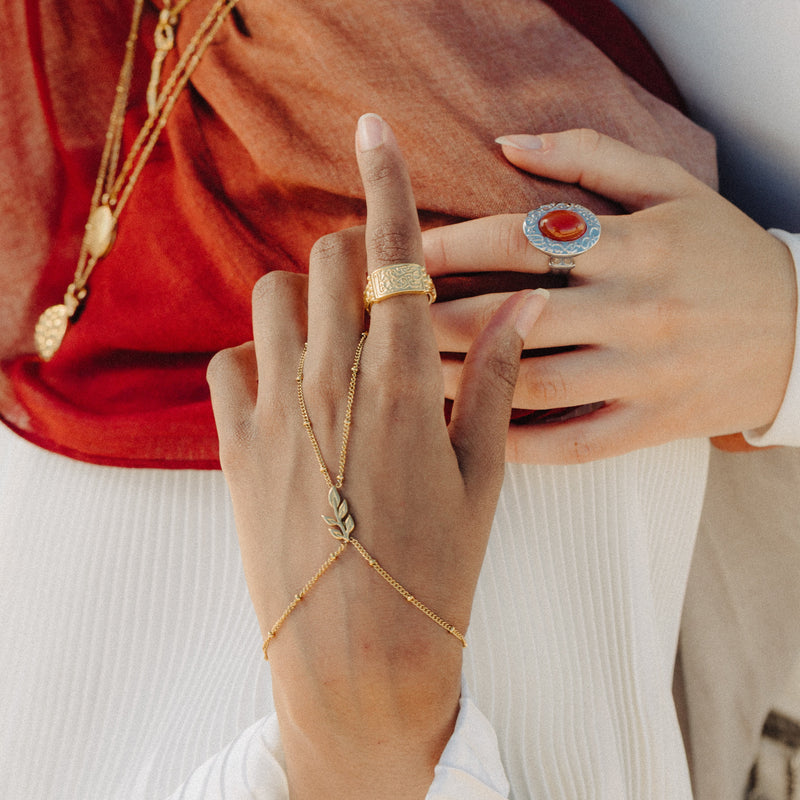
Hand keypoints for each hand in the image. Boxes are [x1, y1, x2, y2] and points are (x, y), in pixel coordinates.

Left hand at [207, 114, 546, 798]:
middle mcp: (331, 380)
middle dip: (353, 263)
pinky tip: (284, 393)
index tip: (373, 129)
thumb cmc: (434, 566)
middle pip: (327, 262)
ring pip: (270, 299)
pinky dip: (255, 357)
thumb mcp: (482, 473)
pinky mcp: (232, 444)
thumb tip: (524, 303)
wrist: (357, 652)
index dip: (386, 181)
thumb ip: (495, 377)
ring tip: (329, 347)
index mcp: (403, 382)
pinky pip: (228, 360)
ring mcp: (273, 410)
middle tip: (375, 302)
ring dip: (301, 302)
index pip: (394, 254)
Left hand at [423, 129, 796, 463]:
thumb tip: (505, 142)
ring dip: (464, 381)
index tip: (400, 249)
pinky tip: (472, 434)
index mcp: (634, 247)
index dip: (452, 244)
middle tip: (381, 321)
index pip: (521, 242)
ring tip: (408, 374)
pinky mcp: (652, 424)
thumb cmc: (723, 254)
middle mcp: (637, 310)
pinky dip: (522, 442)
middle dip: (437, 317)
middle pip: (513, 317)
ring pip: (535, 382)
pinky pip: (576, 443)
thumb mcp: (671, 188)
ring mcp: (645, 373)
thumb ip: (588, 157)